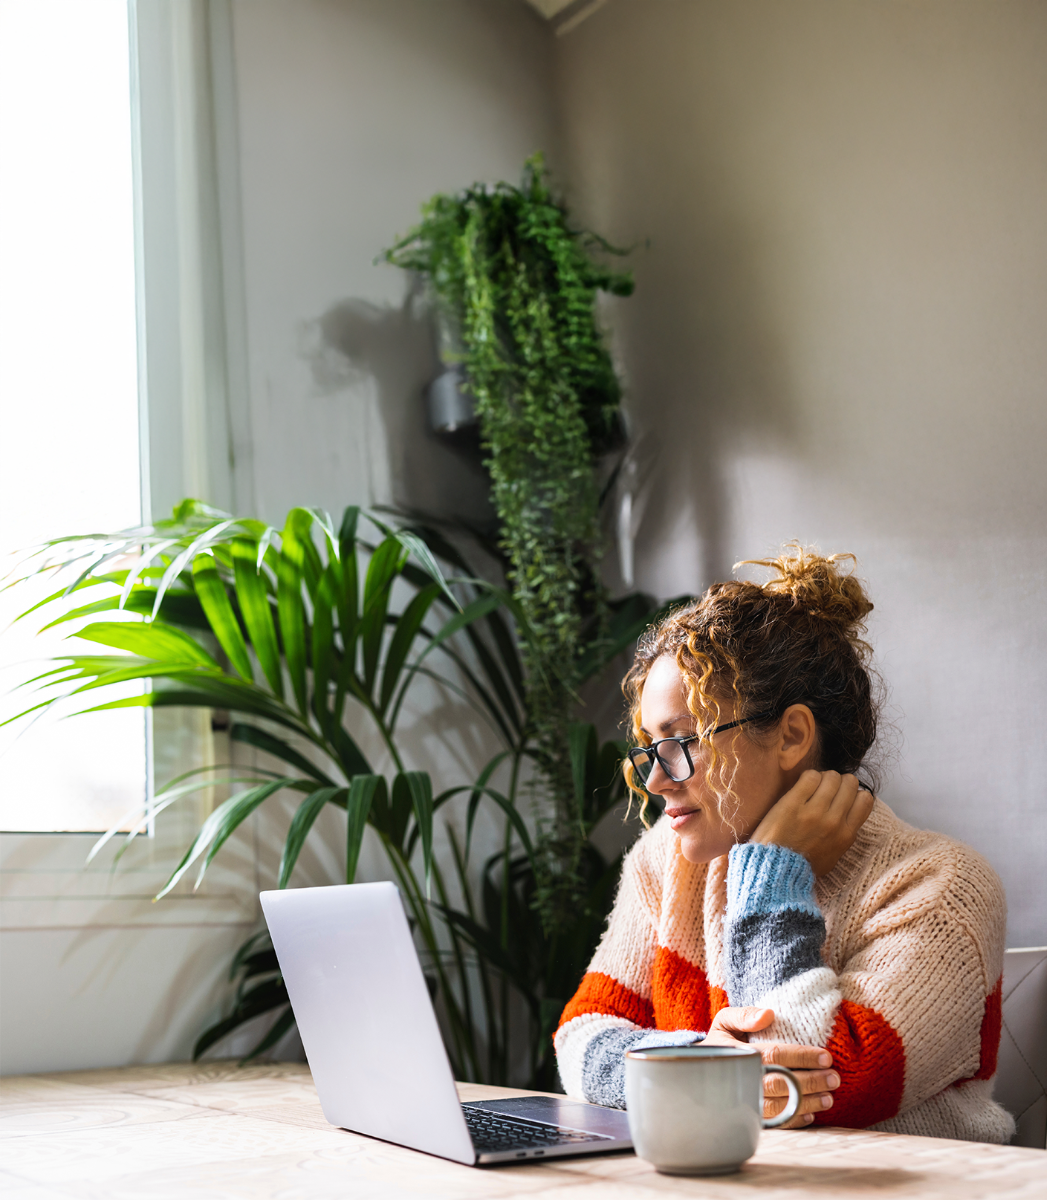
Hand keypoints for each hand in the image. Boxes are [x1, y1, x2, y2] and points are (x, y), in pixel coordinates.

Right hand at [702, 1006, 839, 1127]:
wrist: (702, 1068)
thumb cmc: (721, 1041)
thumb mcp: (724, 1021)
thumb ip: (744, 1014)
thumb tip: (769, 1015)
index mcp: (738, 1054)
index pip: (775, 1055)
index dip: (802, 1056)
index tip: (826, 1057)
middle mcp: (742, 1080)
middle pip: (781, 1083)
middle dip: (811, 1082)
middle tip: (834, 1079)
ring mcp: (744, 1101)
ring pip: (780, 1107)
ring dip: (807, 1103)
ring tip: (829, 1098)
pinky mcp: (748, 1116)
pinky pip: (774, 1123)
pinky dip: (794, 1121)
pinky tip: (810, 1115)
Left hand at [750, 769, 874, 877]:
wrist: (776, 870)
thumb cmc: (804, 864)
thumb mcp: (834, 854)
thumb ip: (844, 833)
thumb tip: (850, 811)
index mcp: (846, 834)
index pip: (865, 799)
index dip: (854, 793)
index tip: (842, 796)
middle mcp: (834, 821)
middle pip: (849, 783)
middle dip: (839, 782)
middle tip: (826, 789)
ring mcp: (814, 811)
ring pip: (831, 777)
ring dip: (823, 778)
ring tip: (812, 787)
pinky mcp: (793, 803)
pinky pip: (810, 776)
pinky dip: (808, 777)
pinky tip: (801, 786)